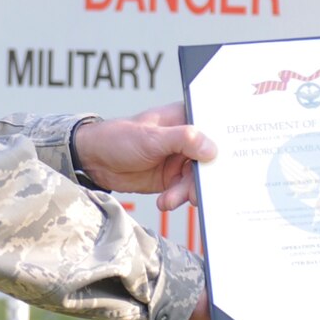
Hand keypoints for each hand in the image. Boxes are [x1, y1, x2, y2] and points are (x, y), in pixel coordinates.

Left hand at [71, 101, 215, 210]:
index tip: (224, 167)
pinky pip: (184, 191)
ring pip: (197, 179)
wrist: (95, 160)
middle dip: (204, 179)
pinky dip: (177, 198)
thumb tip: (211, 147)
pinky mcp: (172, 178)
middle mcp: (188, 139)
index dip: (223, 148)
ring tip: (172, 198)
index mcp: (186, 119)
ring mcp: (180, 160)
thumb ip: (182, 140)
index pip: (215, 131)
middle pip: (210, 160)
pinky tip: (165, 201)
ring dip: (187, 192)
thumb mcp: (151, 137)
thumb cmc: (118, 137)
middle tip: (196, 192)